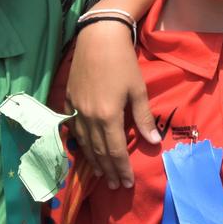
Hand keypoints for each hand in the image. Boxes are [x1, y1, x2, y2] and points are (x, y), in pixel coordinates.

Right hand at [65, 19, 155, 188]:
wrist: (98, 38)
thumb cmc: (123, 62)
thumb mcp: (138, 90)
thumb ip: (143, 118)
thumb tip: (154, 141)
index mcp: (108, 116)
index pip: (116, 151)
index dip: (122, 169)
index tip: (128, 183)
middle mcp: (89, 117)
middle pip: (99, 152)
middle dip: (109, 171)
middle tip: (117, 185)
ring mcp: (75, 109)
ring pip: (84, 143)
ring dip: (93, 161)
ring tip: (102, 174)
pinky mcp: (68, 100)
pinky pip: (71, 128)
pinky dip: (78, 143)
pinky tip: (83, 149)